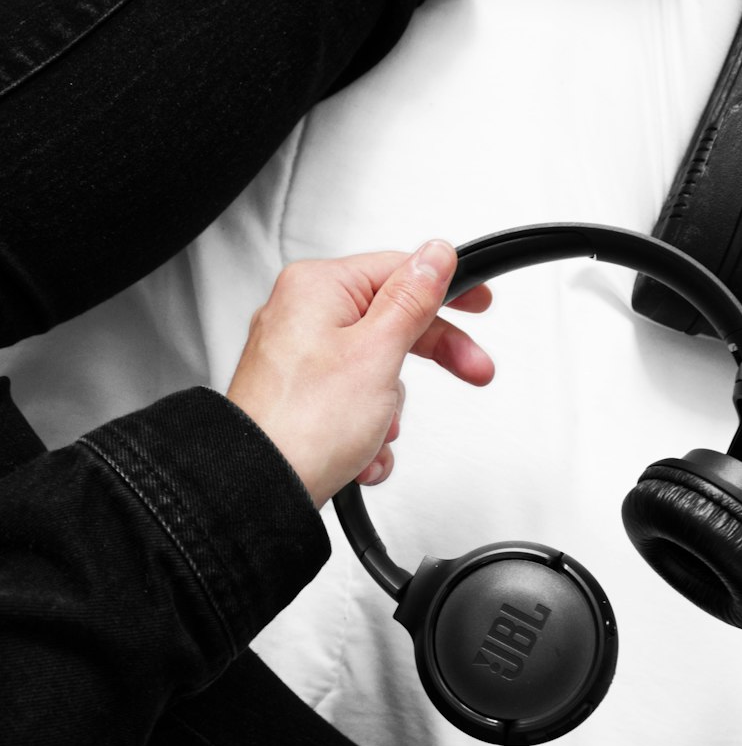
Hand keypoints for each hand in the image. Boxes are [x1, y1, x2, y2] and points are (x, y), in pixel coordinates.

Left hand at [226, 240, 492, 506]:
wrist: (259, 489)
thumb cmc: (304, 423)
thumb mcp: (377, 352)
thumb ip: (412, 299)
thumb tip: (435, 255)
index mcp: (316, 288)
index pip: (399, 271)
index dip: (447, 289)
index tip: (479, 305)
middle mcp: (299, 315)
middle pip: (390, 323)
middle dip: (427, 360)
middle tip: (473, 370)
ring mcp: (296, 359)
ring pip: (375, 371)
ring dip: (388, 409)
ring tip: (376, 431)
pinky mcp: (297, 398)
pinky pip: (352, 404)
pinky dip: (365, 432)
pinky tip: (361, 453)